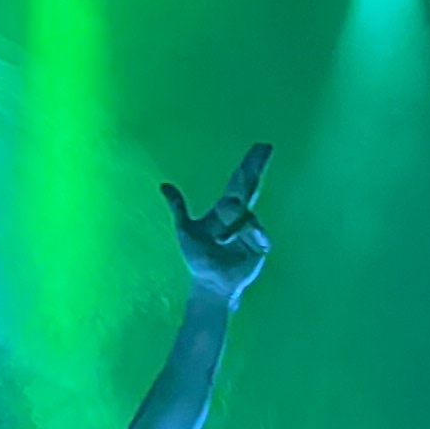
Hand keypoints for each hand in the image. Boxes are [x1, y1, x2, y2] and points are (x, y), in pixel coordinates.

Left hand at [164, 143, 272, 304]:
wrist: (210, 282)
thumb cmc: (198, 258)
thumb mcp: (184, 230)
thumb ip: (178, 207)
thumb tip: (163, 185)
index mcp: (226, 209)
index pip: (239, 181)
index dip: (249, 164)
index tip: (260, 146)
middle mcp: (242, 216)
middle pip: (252, 186)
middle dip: (258, 166)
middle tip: (266, 146)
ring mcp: (253, 230)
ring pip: (247, 216)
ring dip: (234, 226)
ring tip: (222, 240)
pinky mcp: (260, 246)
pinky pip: (258, 234)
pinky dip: (249, 235)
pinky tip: (240, 240)